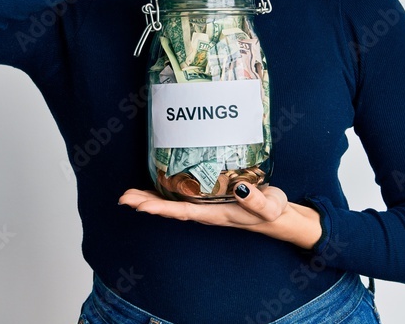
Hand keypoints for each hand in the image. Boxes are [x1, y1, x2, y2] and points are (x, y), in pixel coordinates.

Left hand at [118, 183, 321, 249]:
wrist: (280, 217)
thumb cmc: (274, 212)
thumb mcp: (270, 207)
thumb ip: (256, 200)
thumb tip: (239, 189)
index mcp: (216, 214)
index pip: (183, 212)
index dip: (161, 209)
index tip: (140, 206)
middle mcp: (206, 212)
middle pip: (170, 209)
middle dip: (146, 203)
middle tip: (124, 198)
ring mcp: (206, 206)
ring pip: (173, 203)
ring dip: (150, 199)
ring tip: (129, 194)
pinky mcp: (210, 198)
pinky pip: (182, 196)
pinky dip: (165, 192)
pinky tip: (154, 187)